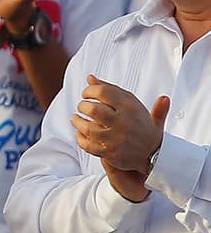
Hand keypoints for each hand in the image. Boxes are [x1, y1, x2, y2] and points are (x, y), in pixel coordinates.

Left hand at [72, 75, 168, 201]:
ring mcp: (116, 139)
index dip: (89, 90)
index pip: (103, 92)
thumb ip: (113, 90)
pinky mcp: (110, 153)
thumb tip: (90, 77)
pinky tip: (79, 133)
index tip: (86, 94)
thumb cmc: (141, 126)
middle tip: (81, 106)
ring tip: (75, 118)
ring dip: (77, 121)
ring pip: (87, 128)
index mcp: (130, 108)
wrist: (156, 155)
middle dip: (82, 106)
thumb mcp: (134, 105)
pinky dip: (80, 138)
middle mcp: (123, 123)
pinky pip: (87, 145)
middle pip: (93, 109)